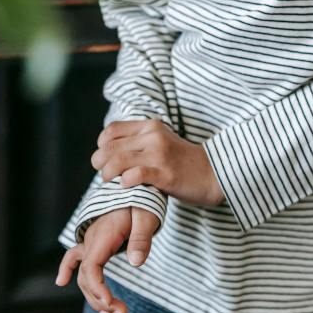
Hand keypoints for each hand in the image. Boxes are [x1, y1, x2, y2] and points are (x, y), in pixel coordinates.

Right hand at [55, 206, 159, 312]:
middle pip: (87, 277)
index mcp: (104, 234)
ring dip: (94, 295)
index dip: (98, 288)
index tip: (111, 303)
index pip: (91, 267)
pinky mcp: (94, 240)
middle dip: (101, 299)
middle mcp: (92, 239)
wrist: (135, 182)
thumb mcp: (147, 215)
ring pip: (84, 273)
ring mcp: (90, 239)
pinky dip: (67, 268)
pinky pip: (75, 256)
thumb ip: (141, 238)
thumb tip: (136, 263)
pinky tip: (60, 281)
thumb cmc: (142, 198)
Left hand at [91, 119, 225, 207]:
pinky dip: (125, 182)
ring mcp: (159, 154)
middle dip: (100, 163)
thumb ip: (137, 141)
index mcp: (150, 126)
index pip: (111, 130)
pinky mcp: (165, 174)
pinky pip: (135, 175)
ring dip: (108, 175)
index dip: (101, 146)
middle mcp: (153, 136)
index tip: (106, 159)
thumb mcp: (159, 142)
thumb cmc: (181, 162)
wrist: (212, 174)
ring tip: (113, 183)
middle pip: (109, 147)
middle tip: (106, 175)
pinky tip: (127, 186)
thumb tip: (106, 151)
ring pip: (117, 161)